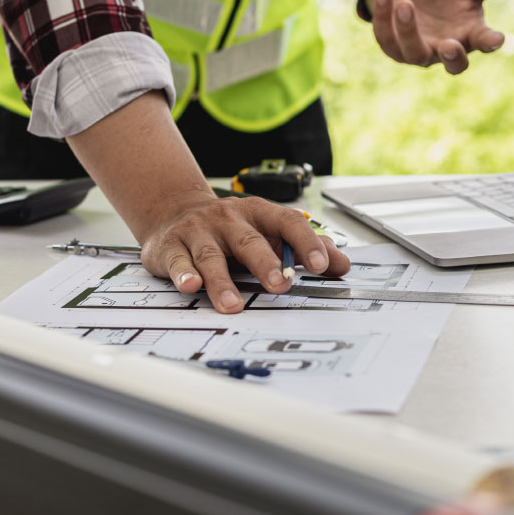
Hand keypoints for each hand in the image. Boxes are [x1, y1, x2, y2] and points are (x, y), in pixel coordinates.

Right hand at [140, 192, 350, 313]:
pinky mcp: (172, 247)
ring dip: (222, 282)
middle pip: (249, 241)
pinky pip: (178, 261)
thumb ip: (304, 247)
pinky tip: (192, 286)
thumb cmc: (229, 228)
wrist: (174, 211)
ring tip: (232, 304)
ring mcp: (198, 232)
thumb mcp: (267, 231)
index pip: (286, 222)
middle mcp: (228, 219)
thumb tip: (341, 264)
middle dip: (265, 263)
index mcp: (258, 214)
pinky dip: (184, 274)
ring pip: (212, 257)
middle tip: (281, 284)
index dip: (305, 242)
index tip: (320, 264)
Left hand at [371, 0, 513, 73]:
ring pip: (413, 51)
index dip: (490, 43)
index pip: (485, 43)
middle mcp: (447, 48)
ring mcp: (419, 51)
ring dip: (408, 29)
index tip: (496, 39)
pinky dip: (383, 15)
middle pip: (453, 63)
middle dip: (452, 56)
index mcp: (471, 35)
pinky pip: (385, 35)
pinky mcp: (393, 45)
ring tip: (406, 3)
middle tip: (451, 44)